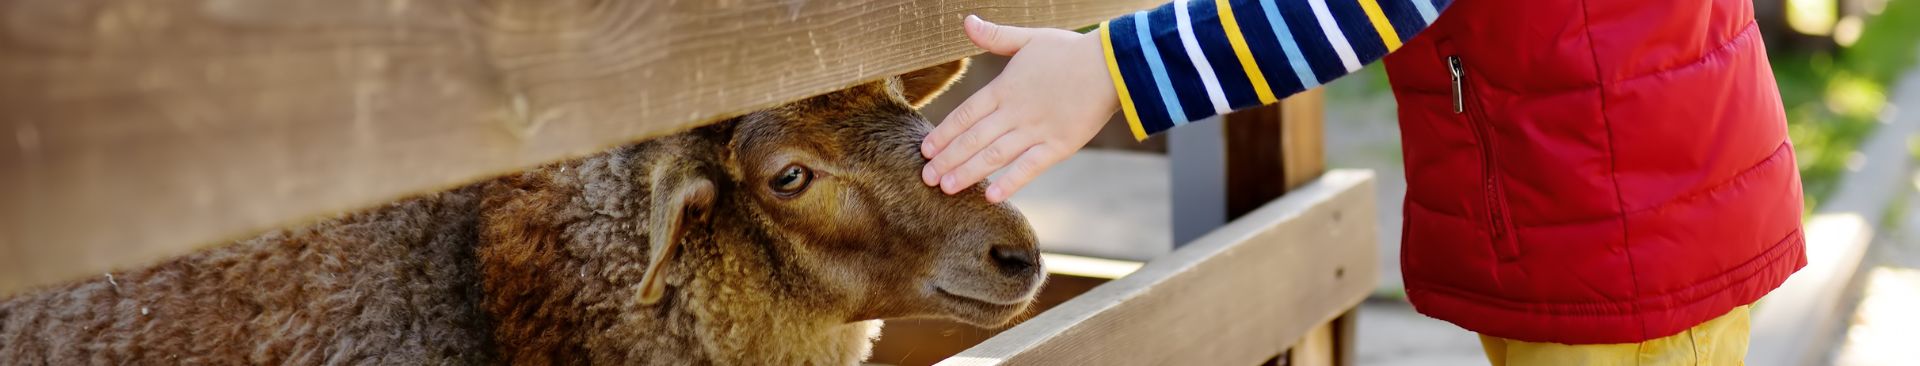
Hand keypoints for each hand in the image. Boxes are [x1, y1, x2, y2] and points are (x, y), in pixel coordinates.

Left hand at [921, 15, 1119, 202]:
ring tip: (946, 188)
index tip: (926, 149)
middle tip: (926, 177)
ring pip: (995, 155)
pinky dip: (1010, 182)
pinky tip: (991, 196)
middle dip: (948, 159)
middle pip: (973, 138)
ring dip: (968, 172)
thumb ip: (995, 36)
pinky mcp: (1059, 146)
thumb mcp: (1029, 38)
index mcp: (1005, 87)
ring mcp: (1037, 130)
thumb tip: (966, 21)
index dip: (944, 133)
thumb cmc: (1070, 51)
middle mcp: (1016, 111)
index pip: (965, 114)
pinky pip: (1029, 167)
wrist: (1112, 65)